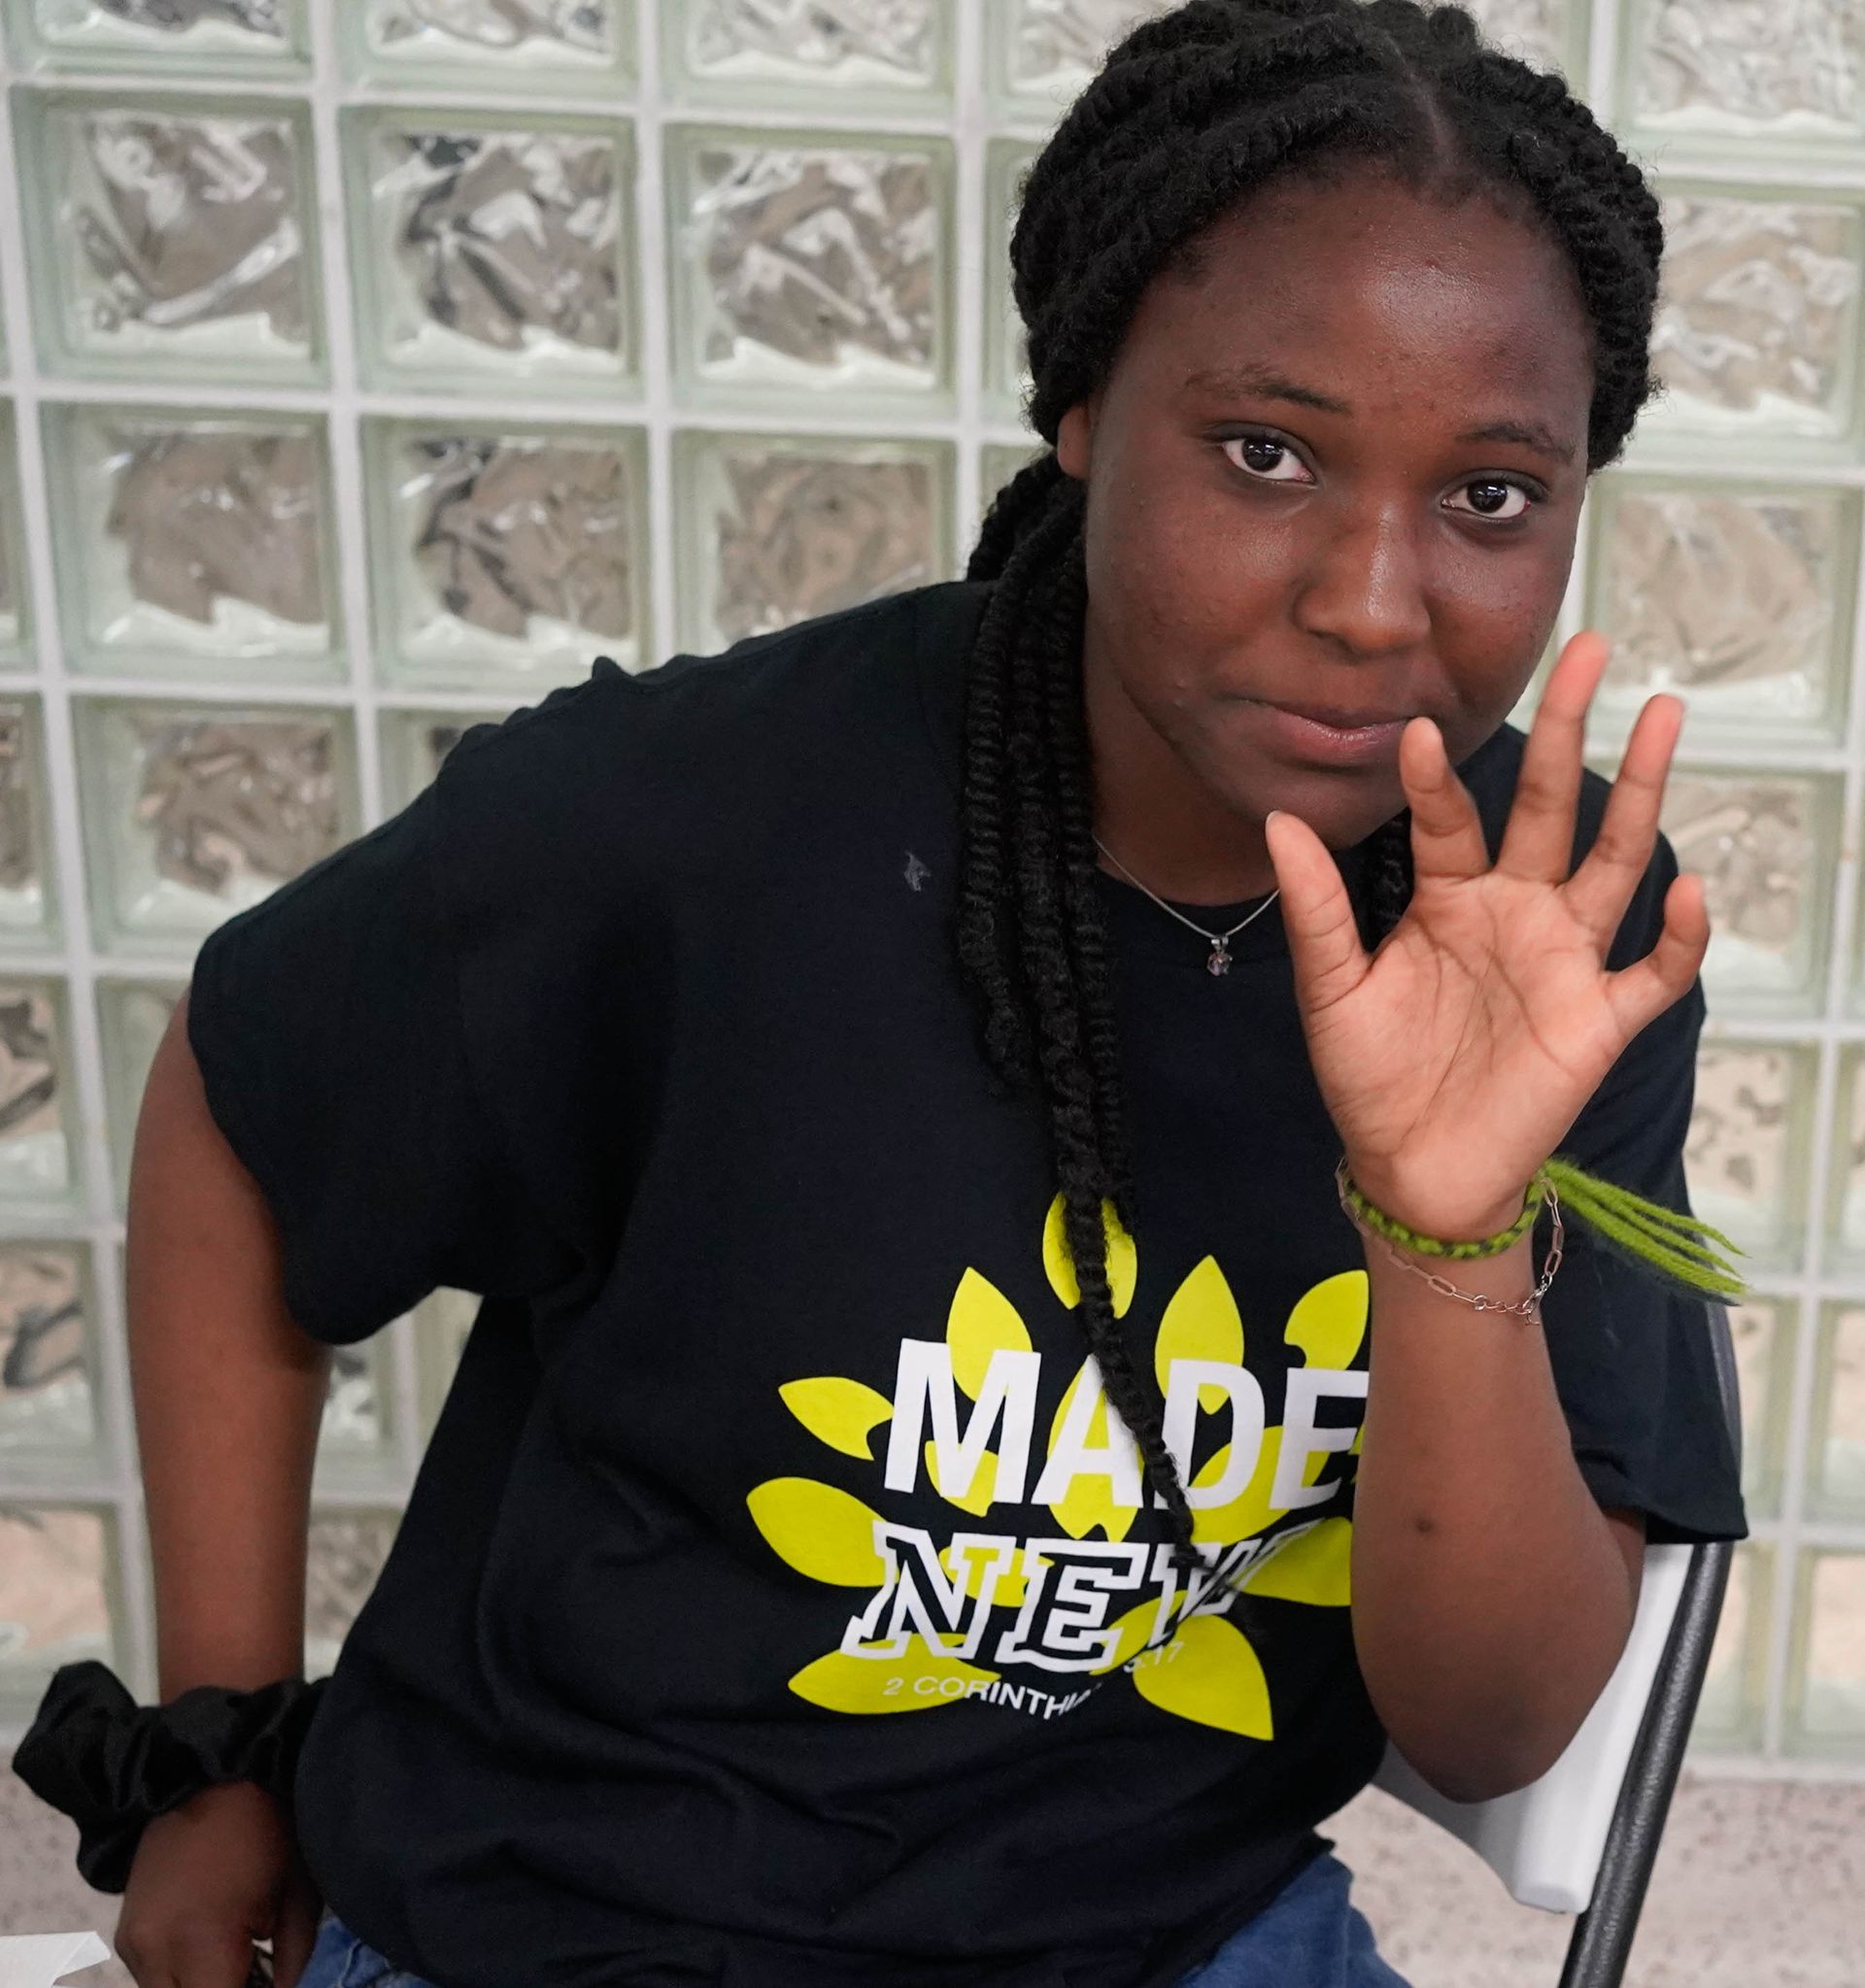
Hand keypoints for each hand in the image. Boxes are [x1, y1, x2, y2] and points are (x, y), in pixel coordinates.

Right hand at [114, 1780, 322, 1987]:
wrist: (209, 1770)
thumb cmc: (267, 1826)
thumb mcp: (299, 1895)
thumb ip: (295, 1962)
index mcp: (200, 1943)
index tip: (273, 1984)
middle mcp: (153, 1954)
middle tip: (256, 1975)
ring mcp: (132, 1944)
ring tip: (238, 1964)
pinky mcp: (125, 1934)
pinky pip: (151, 1980)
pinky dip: (182, 1978)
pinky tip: (215, 1951)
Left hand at [1261, 631, 1708, 1241]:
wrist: (1410, 1169)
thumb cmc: (1370, 1076)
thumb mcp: (1330, 988)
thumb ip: (1316, 907)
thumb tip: (1279, 819)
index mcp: (1448, 899)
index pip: (1451, 818)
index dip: (1436, 777)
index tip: (1415, 728)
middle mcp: (1515, 913)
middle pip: (1552, 807)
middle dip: (1571, 731)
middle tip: (1591, 650)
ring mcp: (1562, 961)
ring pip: (1614, 861)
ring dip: (1640, 792)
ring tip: (1661, 715)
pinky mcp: (1598, 1019)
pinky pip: (1653, 970)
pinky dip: (1677, 935)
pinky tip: (1687, 886)